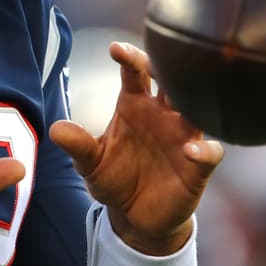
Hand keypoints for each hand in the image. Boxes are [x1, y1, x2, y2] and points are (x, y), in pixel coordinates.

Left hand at [50, 42, 223, 255]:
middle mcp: (163, 114)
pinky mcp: (197, 167)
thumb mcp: (91, 163)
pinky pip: (210, 152)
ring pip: (196, 110)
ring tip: (180, 98)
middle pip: (172, 81)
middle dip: (169, 68)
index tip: (116, 49)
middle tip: (158, 62)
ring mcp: (184, 138)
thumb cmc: (114, 179)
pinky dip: (205, 150)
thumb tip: (55, 129)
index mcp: (135, 104)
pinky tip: (192, 151)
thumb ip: (78, 145)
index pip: (135, 72)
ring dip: (193, 102)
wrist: (135, 217)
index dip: (129, 57)